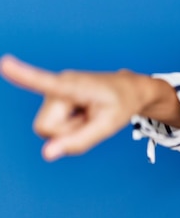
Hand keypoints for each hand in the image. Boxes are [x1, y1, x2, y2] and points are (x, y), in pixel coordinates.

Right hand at [0, 55, 151, 160]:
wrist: (129, 89)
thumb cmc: (120, 105)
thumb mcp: (107, 127)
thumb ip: (78, 142)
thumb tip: (46, 154)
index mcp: (74, 85)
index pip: (46, 82)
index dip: (24, 75)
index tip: (5, 63)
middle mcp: (58, 84)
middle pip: (45, 129)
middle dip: (66, 133)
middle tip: (91, 119)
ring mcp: (53, 91)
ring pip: (47, 130)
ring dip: (69, 130)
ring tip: (89, 114)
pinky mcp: (52, 98)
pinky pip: (52, 126)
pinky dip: (68, 126)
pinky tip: (82, 114)